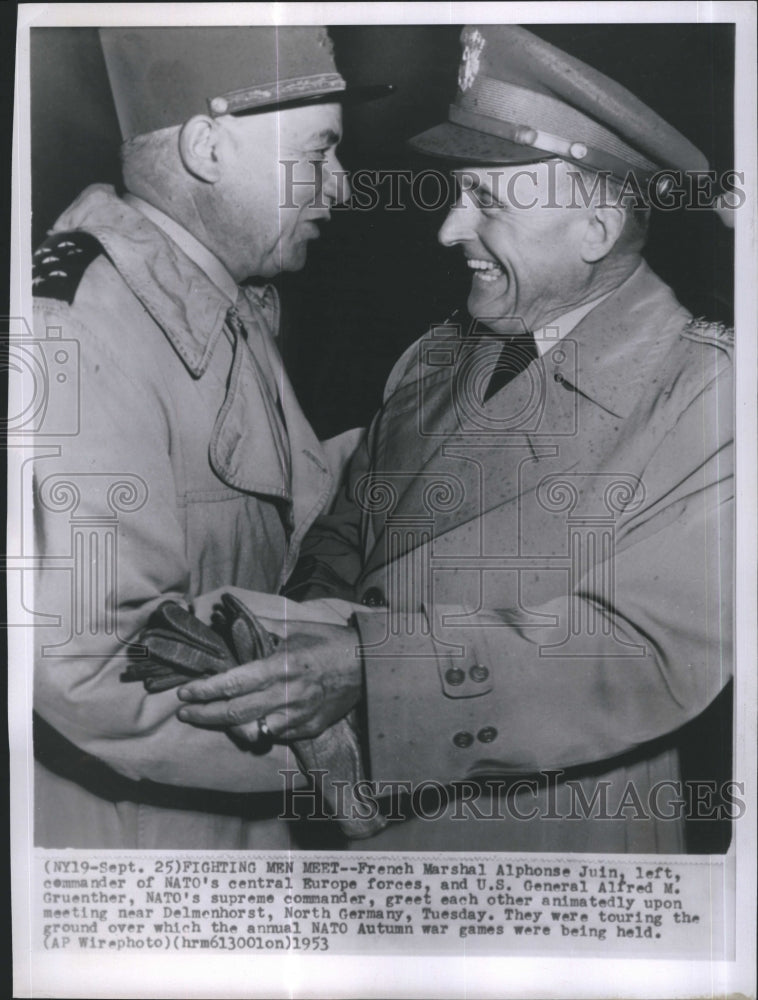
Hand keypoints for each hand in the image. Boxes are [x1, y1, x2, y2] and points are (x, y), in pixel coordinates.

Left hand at [176, 621, 363, 741]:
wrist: (367, 665)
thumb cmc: (329, 643)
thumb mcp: (295, 627)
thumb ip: (260, 625)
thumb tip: (230, 613)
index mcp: (280, 666)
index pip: (232, 684)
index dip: (205, 691)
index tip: (185, 693)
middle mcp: (286, 695)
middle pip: (235, 713)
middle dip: (204, 715)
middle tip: (186, 713)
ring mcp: (298, 716)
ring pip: (252, 731)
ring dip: (228, 727)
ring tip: (213, 719)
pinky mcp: (308, 729)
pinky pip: (275, 734)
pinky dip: (259, 729)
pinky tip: (249, 722)